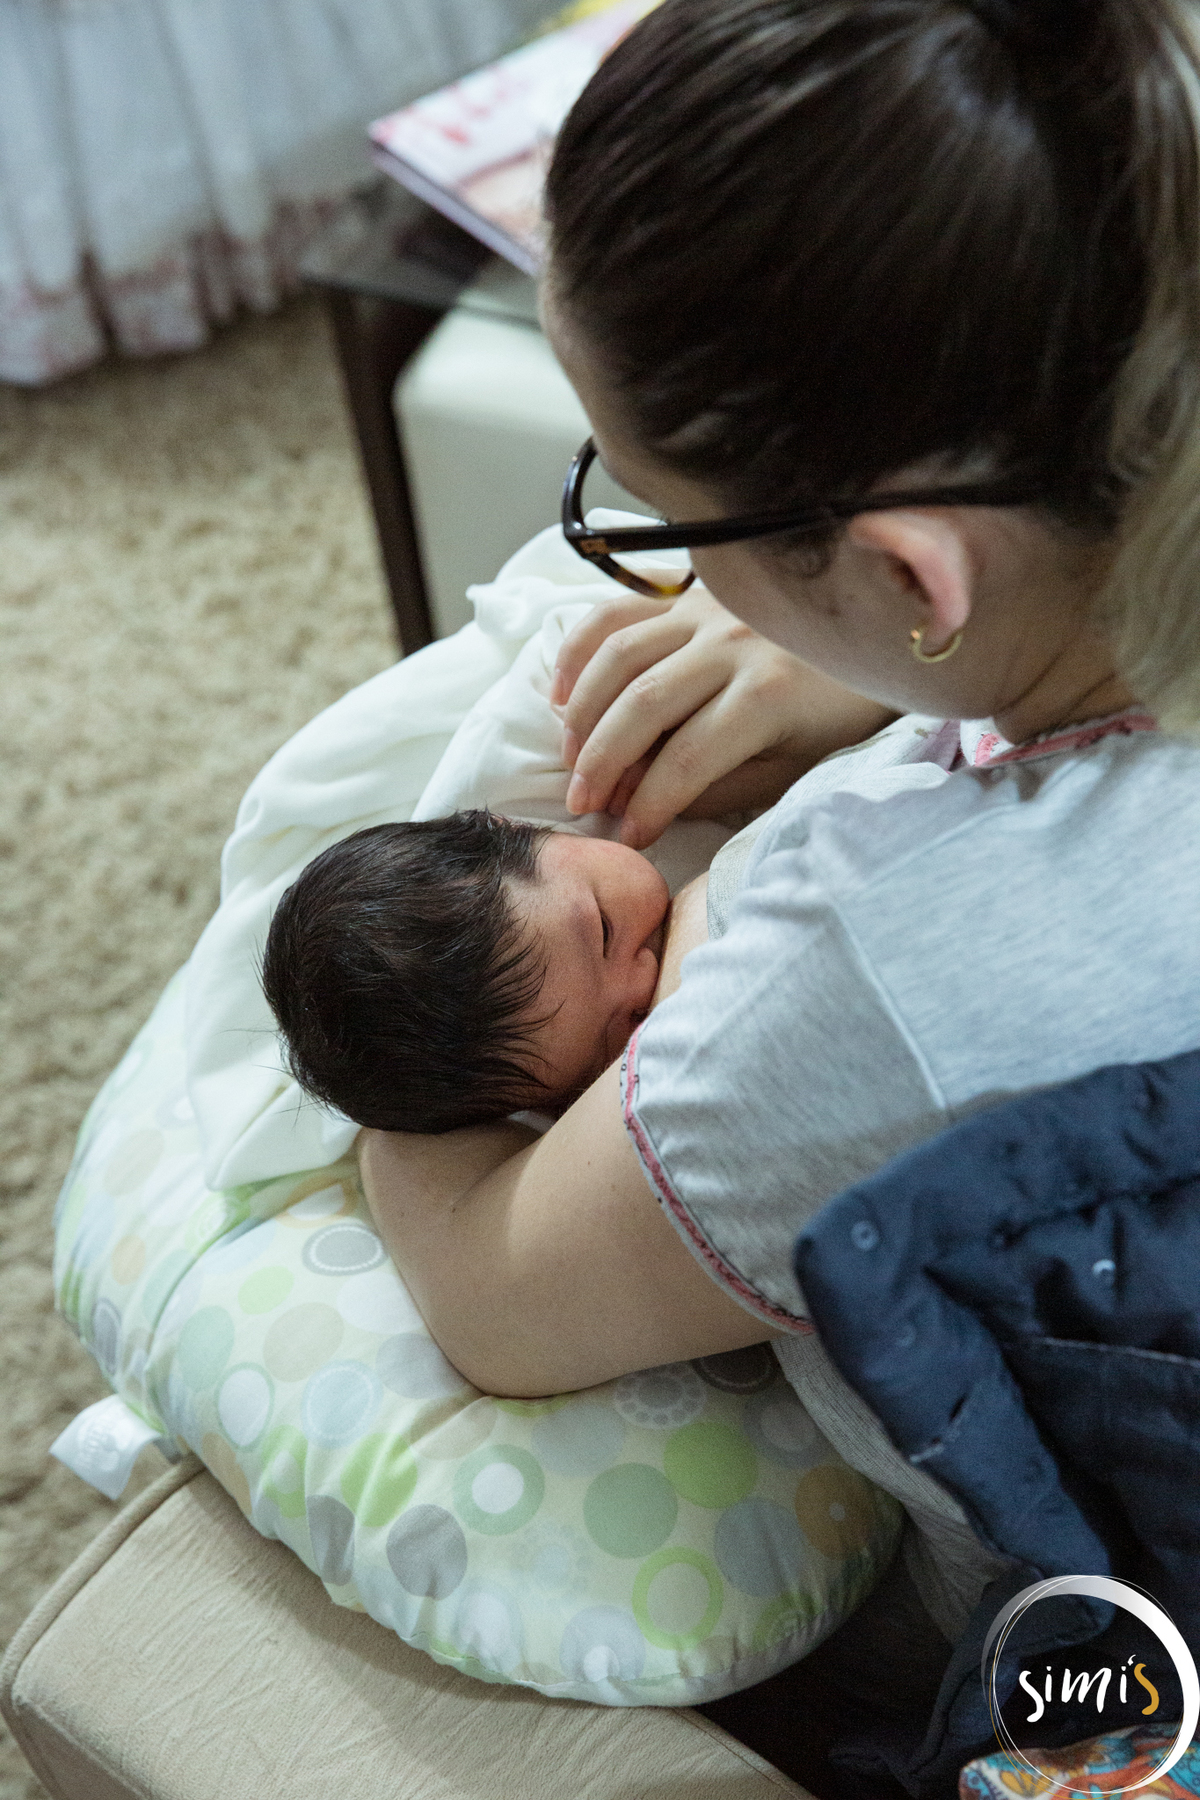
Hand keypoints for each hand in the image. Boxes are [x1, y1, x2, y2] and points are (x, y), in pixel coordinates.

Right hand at [551, 586, 895, 847]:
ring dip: (583, 712)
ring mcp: (707, 611)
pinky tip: (560, 695)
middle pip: (641, 706)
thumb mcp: (794, 766)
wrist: (876, 633)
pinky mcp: (689, 593)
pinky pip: (616, 613)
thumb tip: (647, 804)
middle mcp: (732, 644)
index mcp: (767, 695)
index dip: (650, 805)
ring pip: (619, 657)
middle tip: (580, 805)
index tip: (628, 839)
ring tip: (570, 760)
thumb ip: (722, 786)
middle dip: (601, 764)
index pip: (686, 760)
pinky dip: (579, 651)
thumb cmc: (839, 711)